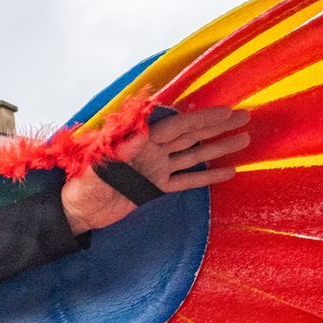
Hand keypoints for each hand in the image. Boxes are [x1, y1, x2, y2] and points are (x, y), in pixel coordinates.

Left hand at [61, 107, 251, 233]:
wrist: (77, 212)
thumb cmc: (81, 184)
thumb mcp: (97, 163)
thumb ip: (121, 148)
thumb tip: (144, 131)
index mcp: (139, 141)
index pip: (177, 126)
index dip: (201, 118)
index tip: (225, 111)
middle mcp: (152, 152)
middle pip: (190, 135)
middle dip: (217, 126)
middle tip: (245, 116)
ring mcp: (155, 169)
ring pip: (193, 155)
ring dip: (218, 148)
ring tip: (244, 139)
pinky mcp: (155, 188)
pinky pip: (185, 181)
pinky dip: (205, 177)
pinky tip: (227, 171)